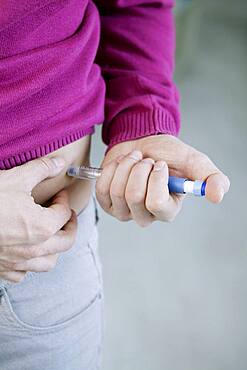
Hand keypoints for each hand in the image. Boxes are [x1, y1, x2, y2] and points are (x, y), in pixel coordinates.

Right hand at [0, 157, 77, 282]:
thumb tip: (59, 163)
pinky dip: (29, 263)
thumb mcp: (16, 178)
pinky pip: (23, 273)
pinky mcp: (2, 268)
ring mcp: (18, 262)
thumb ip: (41, 169)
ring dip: (54, 249)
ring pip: (48, 262)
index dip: (64, 201)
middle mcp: (34, 249)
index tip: (60, 195)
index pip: (64, 214)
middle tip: (66, 216)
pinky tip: (26, 250)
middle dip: (70, 226)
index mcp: (43, 227)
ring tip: (51, 235)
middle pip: (66, 242)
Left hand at [96, 134, 229, 226]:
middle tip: (146, 160)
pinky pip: (103, 187)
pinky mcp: (107, 203)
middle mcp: (145, 215)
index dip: (156, 179)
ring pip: (117, 191)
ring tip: (135, 160)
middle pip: (134, 197)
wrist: (142, 141)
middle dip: (139, 169)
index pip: (157, 204)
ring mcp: (124, 211)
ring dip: (126, 166)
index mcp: (168, 209)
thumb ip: (210, 177)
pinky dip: (112, 169)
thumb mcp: (193, 161)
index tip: (160, 164)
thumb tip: (218, 195)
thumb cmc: (167, 153)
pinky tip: (121, 165)